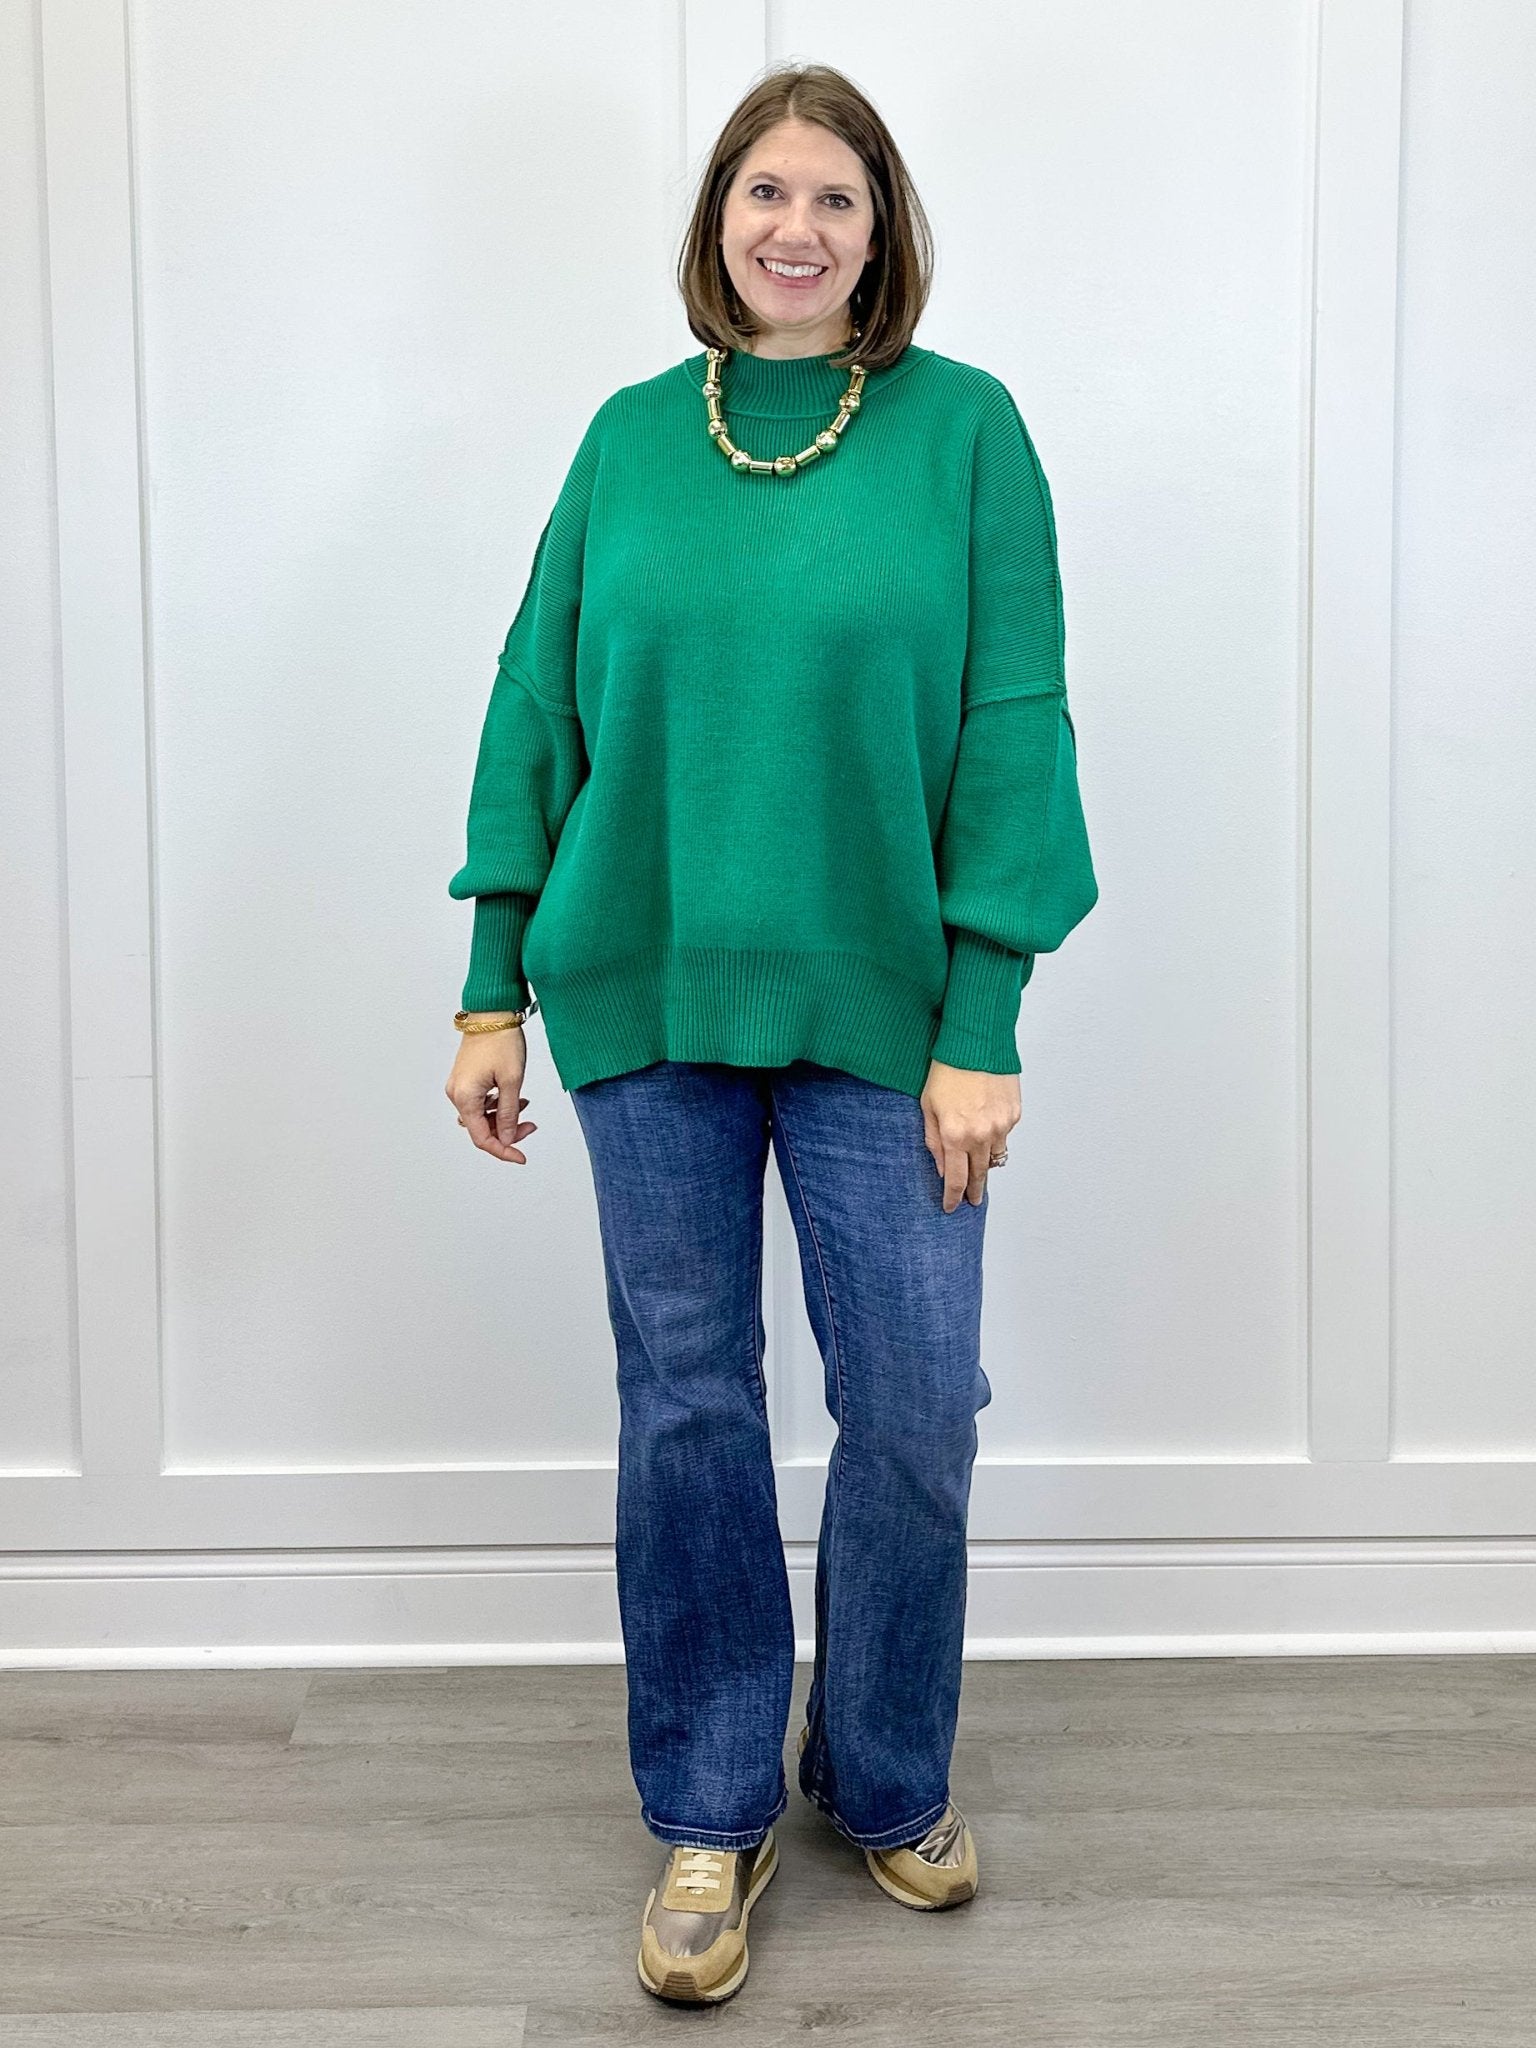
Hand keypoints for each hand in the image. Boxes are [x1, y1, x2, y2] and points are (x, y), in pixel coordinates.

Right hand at [445, 1016, 536, 1162]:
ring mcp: (459, 1086)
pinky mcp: (465, 1079)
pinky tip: (514, 1098)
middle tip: (531, 1126)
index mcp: (465, 1097)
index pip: (482, 1138)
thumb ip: (508, 1114)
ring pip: (481, 1116)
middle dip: (506, 1132)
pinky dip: (497, 1105)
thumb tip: (506, 1138)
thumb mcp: (512, 1081)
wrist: (492, 1012)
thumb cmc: (501, 1041)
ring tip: (525, 1107)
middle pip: (481, 1129)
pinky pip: (480, 1102)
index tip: (521, 1157)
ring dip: (503, 1118)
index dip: (503, 1150)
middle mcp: (456, 1094)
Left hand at [921, 1061, 1020, 1212]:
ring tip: (981, 1172)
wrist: (976, 1043)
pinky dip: (996, 1137)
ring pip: (996, 1157)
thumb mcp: (927, 1106)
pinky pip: (1005, 1135)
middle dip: (975, 1190)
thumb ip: (933, 1141)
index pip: (956, 1179)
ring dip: (987, 1165)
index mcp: (955, 1135)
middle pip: (980, 1174)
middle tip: (974, 1201)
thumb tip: (941, 1168)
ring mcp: (1000, 1125)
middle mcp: (980, 1135)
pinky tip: (987, 1130)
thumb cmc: (946, 1070)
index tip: (952, 1208)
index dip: (954, 1197)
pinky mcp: (1014, 1113)